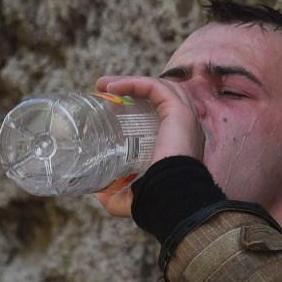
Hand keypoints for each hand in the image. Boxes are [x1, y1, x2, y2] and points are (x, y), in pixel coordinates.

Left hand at [92, 75, 205, 216]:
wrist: (169, 198)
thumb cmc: (155, 200)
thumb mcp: (129, 197)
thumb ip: (115, 194)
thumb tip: (96, 192)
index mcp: (179, 143)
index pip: (163, 112)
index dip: (138, 103)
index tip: (111, 105)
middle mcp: (186, 127)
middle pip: (160, 94)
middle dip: (132, 87)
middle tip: (104, 89)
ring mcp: (185, 117)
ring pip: (158, 86)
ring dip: (130, 81)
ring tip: (104, 85)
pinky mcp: (179, 112)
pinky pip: (155, 87)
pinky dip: (133, 83)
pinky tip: (112, 88)